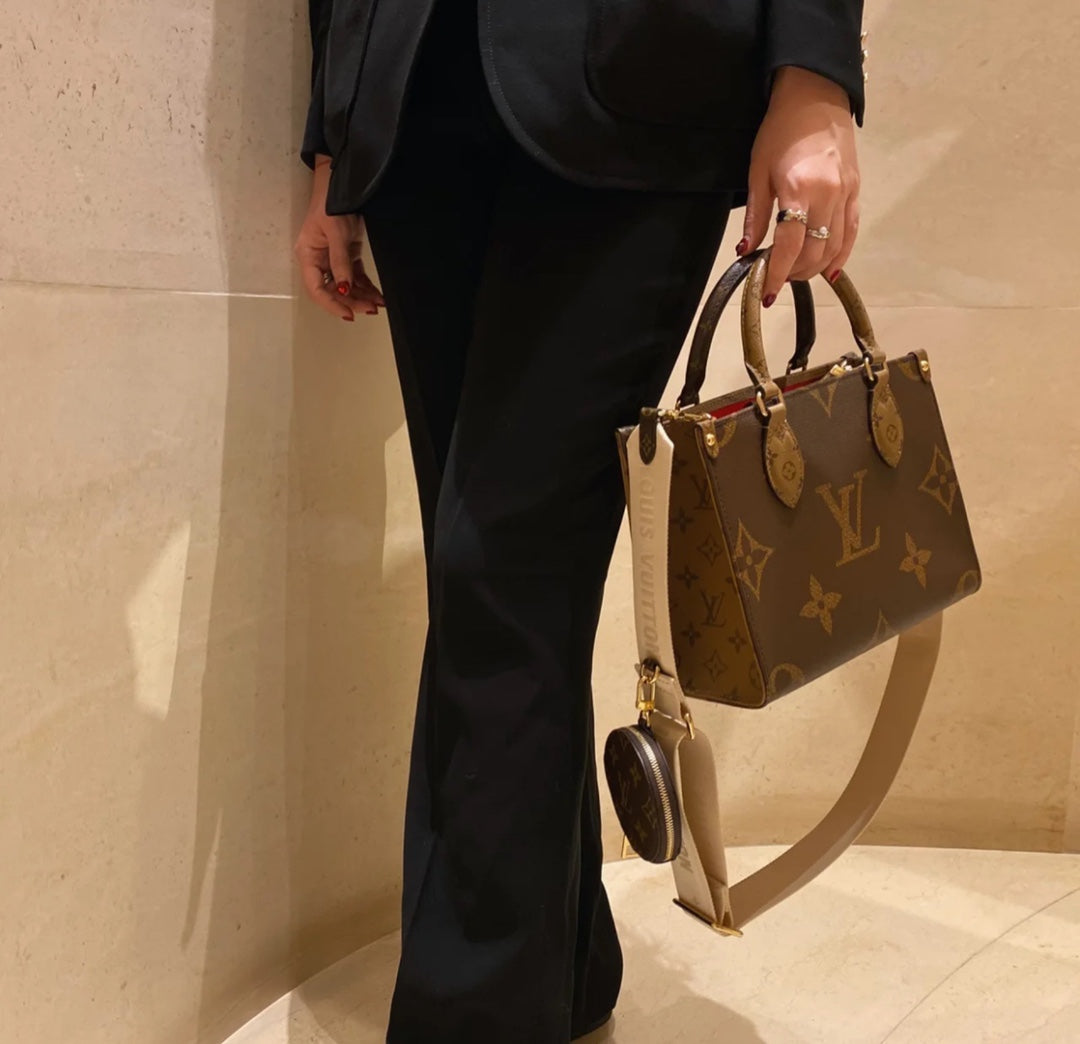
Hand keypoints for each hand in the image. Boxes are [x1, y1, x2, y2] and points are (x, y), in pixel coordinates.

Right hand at [294, 156, 384, 320]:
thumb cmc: (332, 203)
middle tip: (370, 309)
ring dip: (361, 297)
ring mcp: (333, 258)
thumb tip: (344, 290)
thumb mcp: (337, 233)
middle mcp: (318, 260)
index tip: (349, 314)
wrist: (344, 184)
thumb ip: (340, 262)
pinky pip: (356, 276)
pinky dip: (366, 287)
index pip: (316, 289)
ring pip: (346, 286)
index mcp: (308, 256)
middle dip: (351, 302)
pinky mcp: (347, 254)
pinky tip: (378, 296)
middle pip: (332, 290)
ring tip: (378, 304)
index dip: (332, 304)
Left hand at [736, 66, 860, 305]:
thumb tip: (747, 251)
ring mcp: (847, 193)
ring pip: (835, 246)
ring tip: (796, 274)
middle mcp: (828, 195)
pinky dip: (841, 254)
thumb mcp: (758, 171)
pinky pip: (852, 231)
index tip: (768, 292)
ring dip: (815, 267)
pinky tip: (829, 270)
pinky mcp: (856, 190)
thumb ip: (756, 216)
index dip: (778, 273)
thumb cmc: (781, 130)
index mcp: (800, 189)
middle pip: (815, 251)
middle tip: (777, 279)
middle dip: (795, 273)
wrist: (816, 96)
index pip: (790, 245)